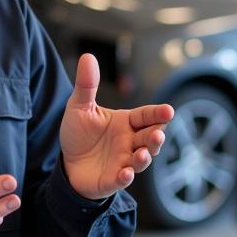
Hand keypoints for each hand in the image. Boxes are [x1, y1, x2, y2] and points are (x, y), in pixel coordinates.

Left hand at [59, 54, 173, 199]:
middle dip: (156, 137)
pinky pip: (122, 179)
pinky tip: (125, 173)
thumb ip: (86, 85)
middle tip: (158, 133)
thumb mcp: (79, 107)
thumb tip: (88, 56)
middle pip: (150, 138)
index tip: (169, 111)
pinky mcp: (112, 179)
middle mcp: (129, 142)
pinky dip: (126, 177)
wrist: (67, 164)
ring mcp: (123, 161)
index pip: (146, 116)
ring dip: (145, 157)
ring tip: (144, 154)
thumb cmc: (79, 134)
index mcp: (126, 122)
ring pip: (141, 160)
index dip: (158, 114)